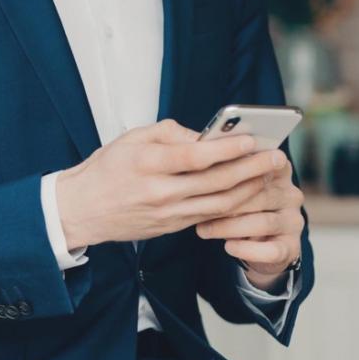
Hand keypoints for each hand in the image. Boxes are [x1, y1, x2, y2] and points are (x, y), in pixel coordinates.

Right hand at [55, 119, 288, 249]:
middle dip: (251, 169)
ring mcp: (167, 213)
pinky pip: (210, 216)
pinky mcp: (172, 227)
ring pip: (220, 204)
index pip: (194, 156)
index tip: (250, 140)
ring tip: (269, 174)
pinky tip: (248, 191)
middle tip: (276, 157)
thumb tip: (205, 137)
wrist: (82, 210)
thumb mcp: (131, 138)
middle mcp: (159, 191)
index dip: (226, 149)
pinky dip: (233, 204)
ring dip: (249, 189)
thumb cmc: (106, 169)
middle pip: (216, 182)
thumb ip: (170, 132)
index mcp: (146, 163)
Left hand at [193, 154, 304, 286]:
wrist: (258, 247)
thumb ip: (222, 172)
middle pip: (259, 194)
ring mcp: (294, 221)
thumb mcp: (231, 186)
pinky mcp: (292, 247)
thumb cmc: (237, 207)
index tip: (206, 173)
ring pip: (263, 222)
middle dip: (224, 203)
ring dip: (229, 227)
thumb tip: (196, 164)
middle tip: (195, 208)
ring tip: (203, 230)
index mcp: (277, 171)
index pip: (263, 162)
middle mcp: (290, 194)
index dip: (235, 168)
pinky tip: (229, 247)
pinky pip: (271, 250)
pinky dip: (247, 249)